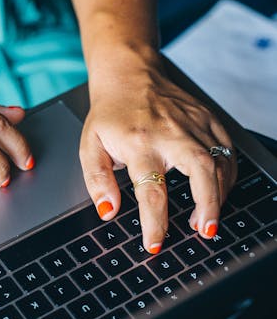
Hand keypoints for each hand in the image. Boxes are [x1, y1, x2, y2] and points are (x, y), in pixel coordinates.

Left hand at [80, 58, 237, 252]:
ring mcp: (192, 123)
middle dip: (208, 205)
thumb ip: (97, 180)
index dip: (155, 223)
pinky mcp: (207, 118)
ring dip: (219, 195)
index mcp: (138, 142)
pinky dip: (228, 174)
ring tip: (205, 219)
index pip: (151, 190)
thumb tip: (108, 210)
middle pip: (201, 170)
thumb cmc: (110, 114)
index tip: (154, 244)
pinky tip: (218, 191)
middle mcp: (169, 132)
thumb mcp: (89, 146)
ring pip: (219, 162)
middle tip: (204, 231)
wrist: (129, 74)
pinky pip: (227, 150)